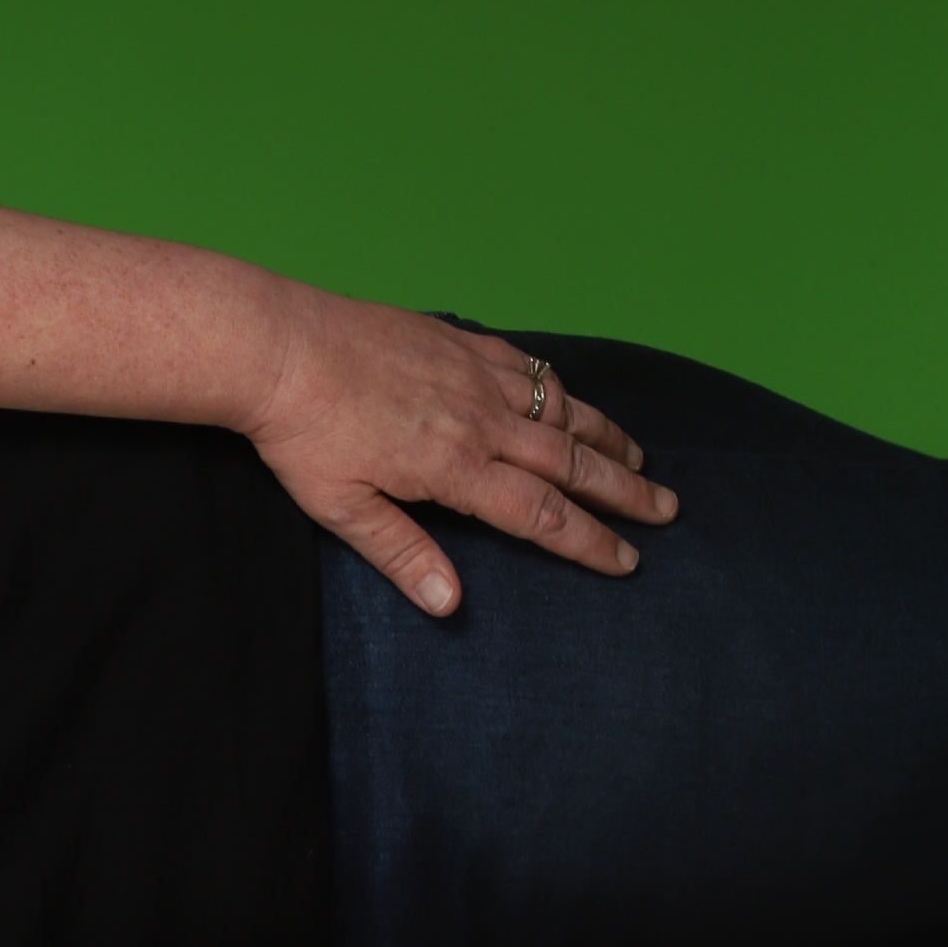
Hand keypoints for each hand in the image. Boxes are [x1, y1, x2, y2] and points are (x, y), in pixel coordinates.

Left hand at [241, 289, 677, 617]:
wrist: (280, 347)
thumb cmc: (301, 433)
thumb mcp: (341, 509)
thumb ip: (401, 553)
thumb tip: (449, 604)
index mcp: (454, 469)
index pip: (541, 516)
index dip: (590, 541)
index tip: (627, 560)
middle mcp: (480, 421)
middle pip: (571, 463)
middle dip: (624, 492)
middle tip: (667, 511)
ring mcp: (475, 375)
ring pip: (562, 412)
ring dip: (607, 439)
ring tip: (640, 460)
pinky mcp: (461, 342)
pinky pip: (530, 369)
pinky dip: (562, 392)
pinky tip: (573, 404)